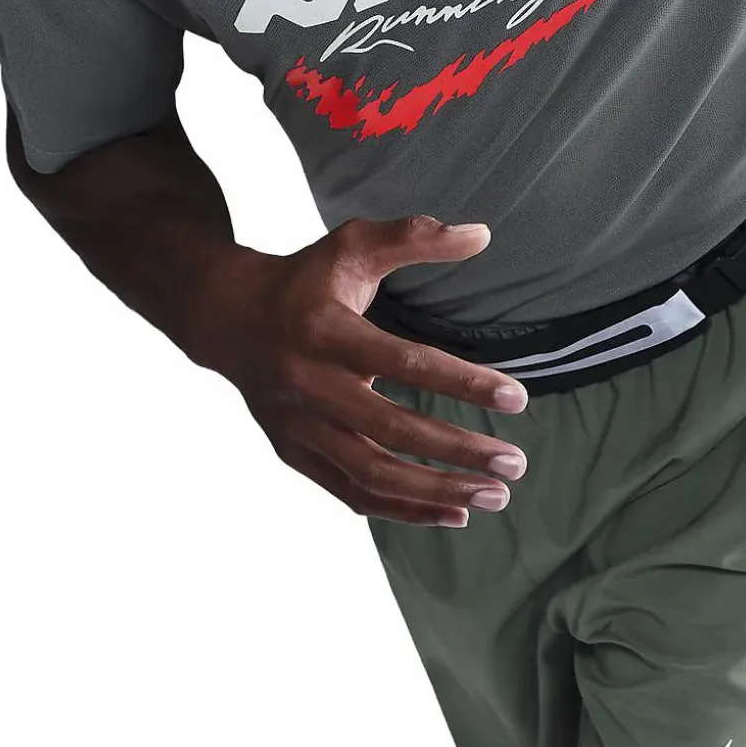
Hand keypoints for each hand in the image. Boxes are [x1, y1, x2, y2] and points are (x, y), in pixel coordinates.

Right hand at [188, 213, 529, 525]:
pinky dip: (403, 509)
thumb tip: (483, 234)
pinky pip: (352, 493)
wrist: (227, 319)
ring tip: (496, 494)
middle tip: (515, 462)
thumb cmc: (305, 280)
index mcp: (326, 331)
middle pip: (392, 430)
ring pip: (371, 474)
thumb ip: (415, 236)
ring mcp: (298, 426)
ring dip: (436, 491)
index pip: (405, 361)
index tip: (518, 398)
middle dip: (458, 450)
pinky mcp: (294, 454)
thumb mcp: (352, 244)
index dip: (464, 382)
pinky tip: (454, 512)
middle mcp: (308, 385)